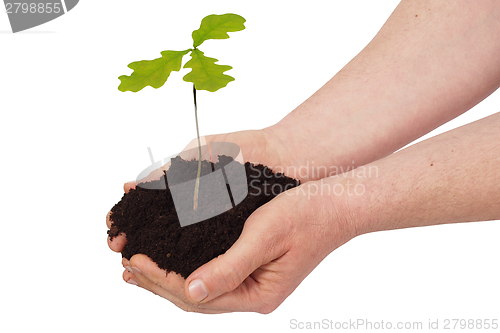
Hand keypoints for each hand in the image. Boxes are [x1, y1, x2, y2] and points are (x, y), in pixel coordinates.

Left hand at [111, 177, 356, 312]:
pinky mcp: (250, 269)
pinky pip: (209, 273)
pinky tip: (169, 258)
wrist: (335, 205)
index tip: (134, 259)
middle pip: (194, 296)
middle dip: (157, 281)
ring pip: (199, 287)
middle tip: (125, 264)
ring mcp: (251, 283)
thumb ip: (228, 268)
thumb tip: (191, 290)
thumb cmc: (305, 215)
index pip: (198, 294)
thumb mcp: (265, 236)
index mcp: (257, 294)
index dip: (162, 278)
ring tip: (136, 268)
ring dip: (166, 276)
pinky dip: (184, 266)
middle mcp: (252, 295)